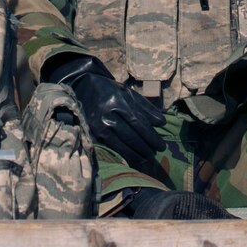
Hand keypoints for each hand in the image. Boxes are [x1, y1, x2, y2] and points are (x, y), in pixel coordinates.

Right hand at [51, 54, 166, 168]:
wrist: (84, 89)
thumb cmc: (110, 90)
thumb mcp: (128, 93)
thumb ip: (145, 107)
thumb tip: (161, 122)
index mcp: (119, 102)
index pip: (139, 123)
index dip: (152, 136)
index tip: (162, 144)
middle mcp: (109, 115)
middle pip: (132, 135)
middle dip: (147, 146)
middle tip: (158, 152)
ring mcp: (101, 125)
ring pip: (123, 144)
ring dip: (137, 153)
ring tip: (148, 157)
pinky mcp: (95, 133)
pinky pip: (113, 146)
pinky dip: (125, 154)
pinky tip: (134, 157)